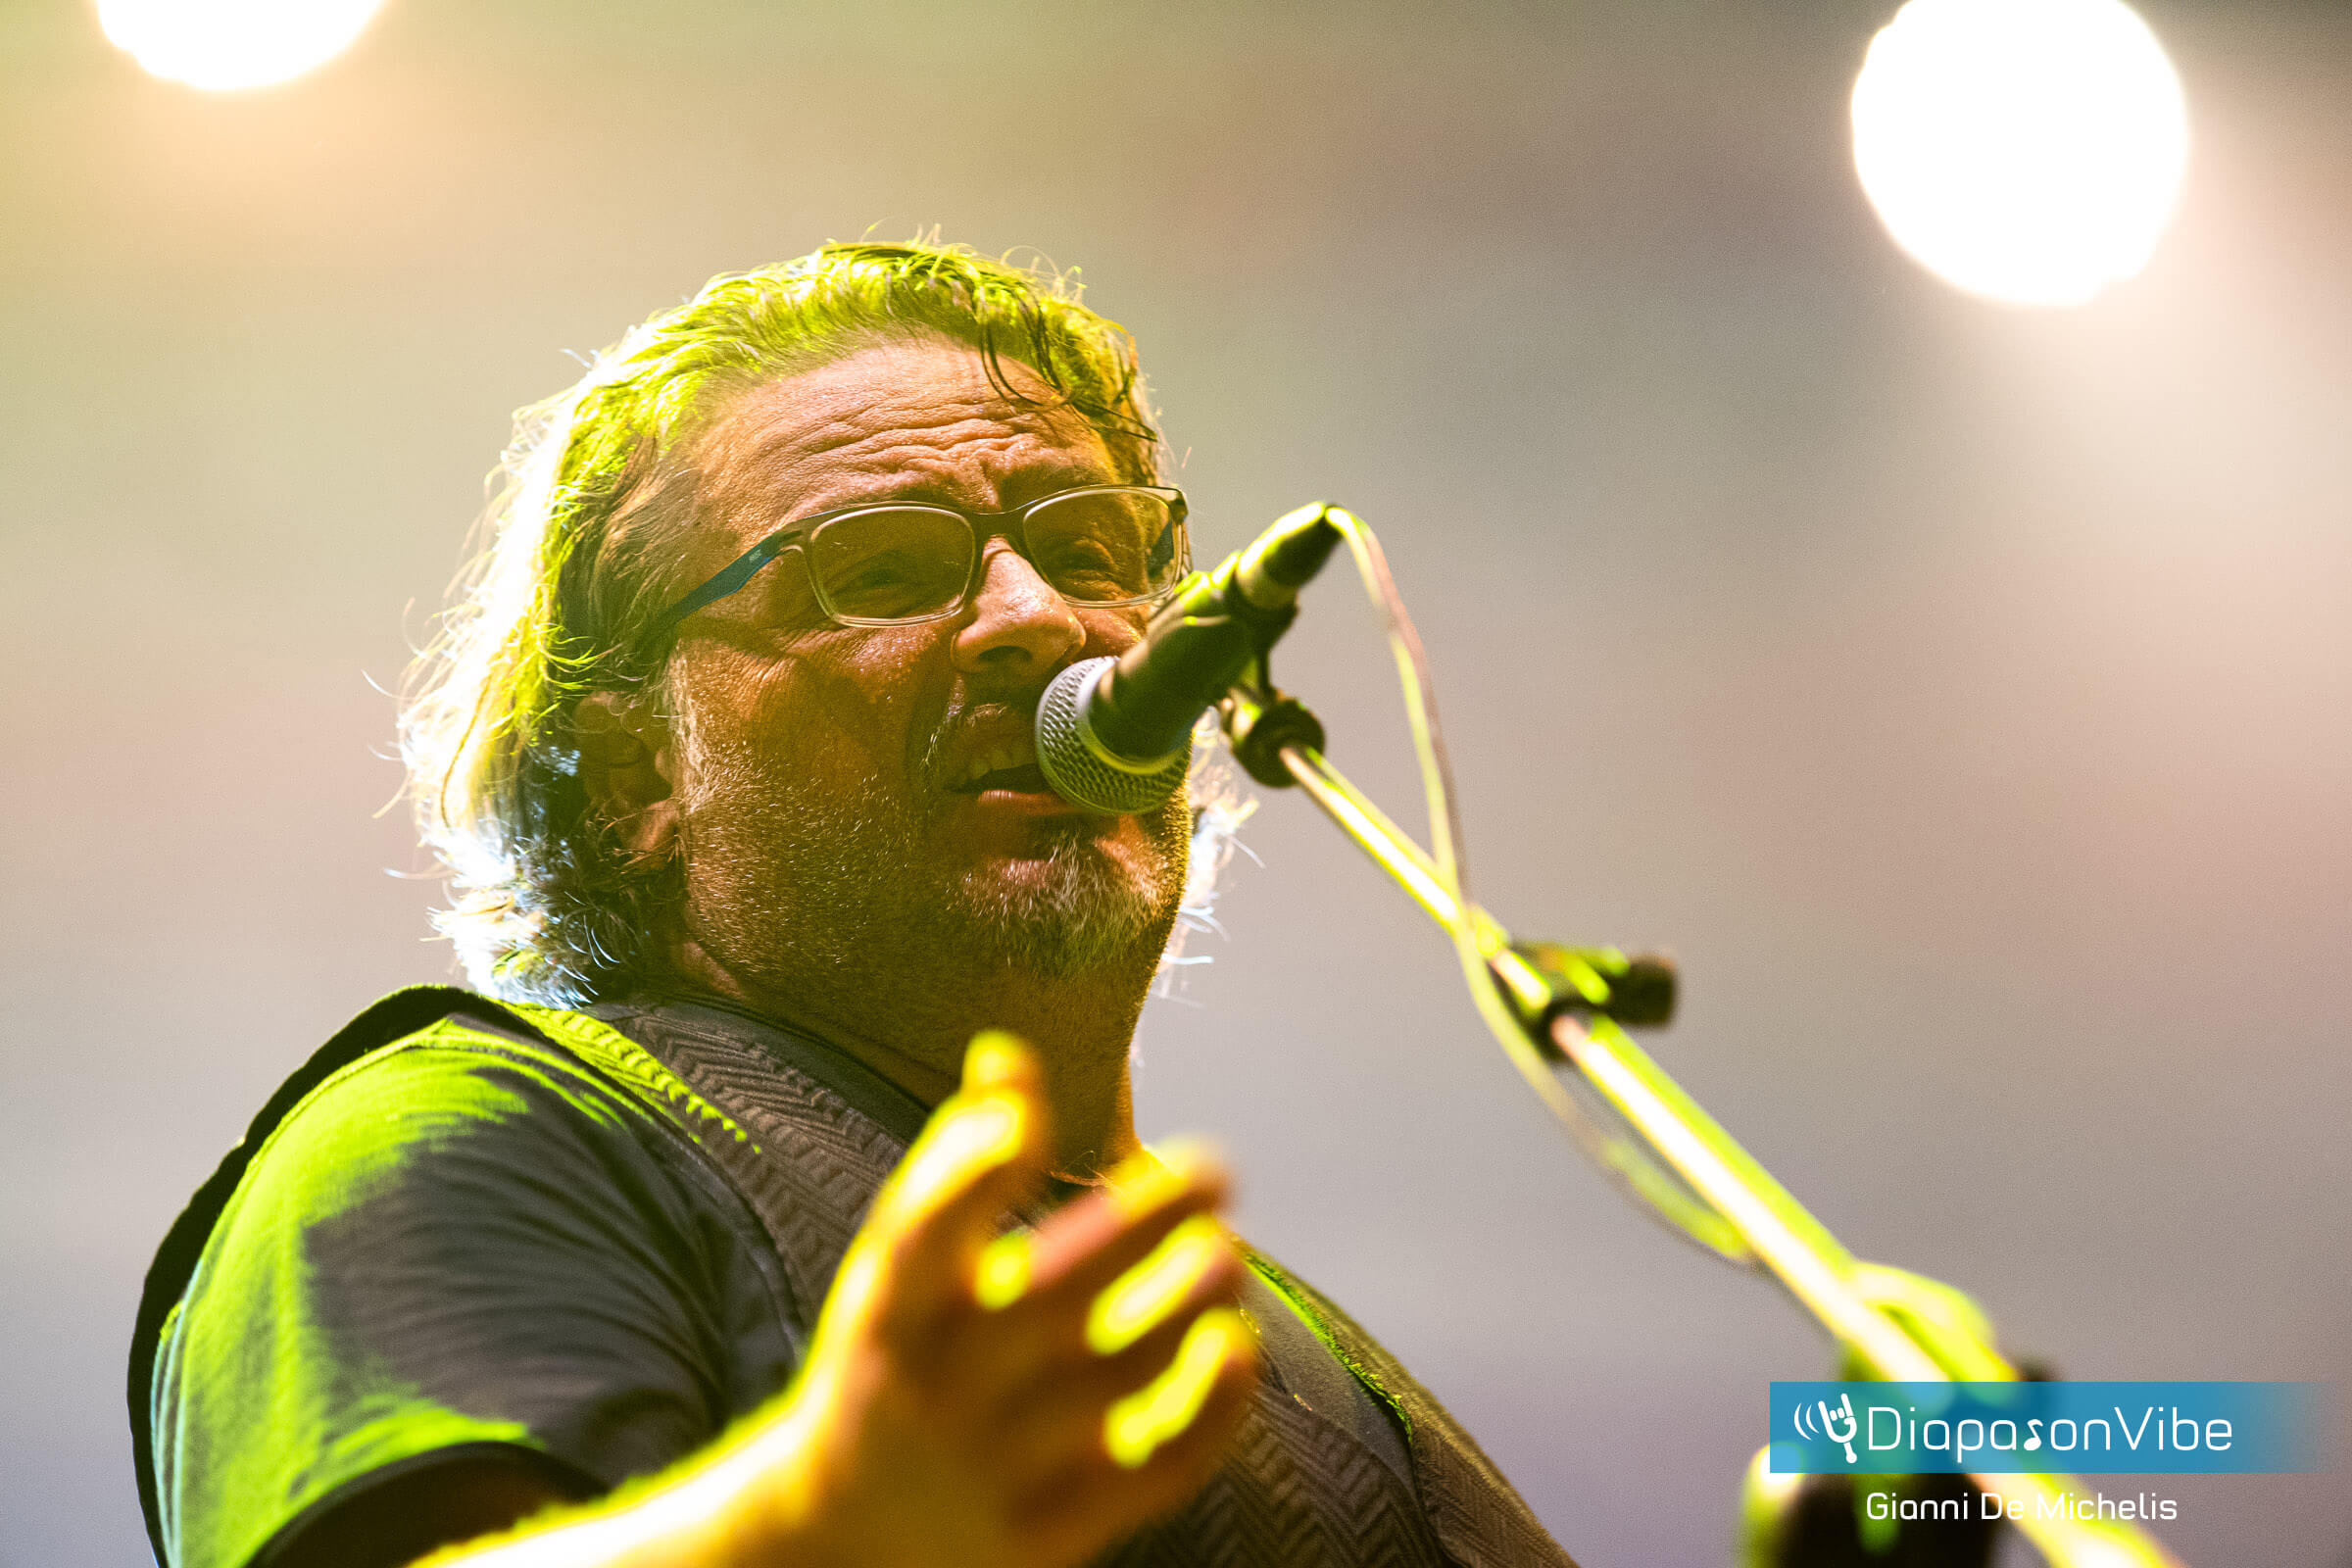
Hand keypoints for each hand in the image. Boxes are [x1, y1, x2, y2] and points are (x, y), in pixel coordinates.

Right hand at [721, 1031, 1259, 1567]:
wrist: (849, 1536)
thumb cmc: (898, 1358)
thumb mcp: (898, 1269)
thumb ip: (956, 1161)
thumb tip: (1009, 1054)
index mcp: (890, 1308)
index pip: (921, 1231)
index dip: (974, 1164)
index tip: (1034, 1123)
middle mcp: (937, 1385)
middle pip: (1053, 1294)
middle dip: (1145, 1219)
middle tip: (1215, 1166)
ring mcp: (992, 1467)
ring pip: (1117, 1376)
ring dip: (1189, 1301)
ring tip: (1224, 1255)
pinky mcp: (1049, 1532)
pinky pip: (1150, 1470)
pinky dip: (1209, 1409)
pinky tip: (1237, 1346)